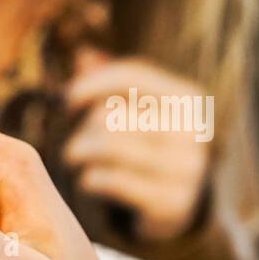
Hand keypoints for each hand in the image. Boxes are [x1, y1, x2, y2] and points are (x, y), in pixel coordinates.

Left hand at [65, 49, 213, 241]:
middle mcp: (191, 130)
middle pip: (112, 115)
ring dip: (80, 153)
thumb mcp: (133, 112)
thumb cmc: (145, 148)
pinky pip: (111, 181)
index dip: (92, 83)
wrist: (176, 205)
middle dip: (84, 129)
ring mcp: (184, 168)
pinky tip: (88, 182)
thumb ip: (110, 84)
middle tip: (77, 145)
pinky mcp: (171, 201)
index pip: (132, 76)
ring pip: (108, 146)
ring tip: (75, 158)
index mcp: (186, 99)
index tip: (67, 98)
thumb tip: (83, 54)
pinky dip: (89, 180)